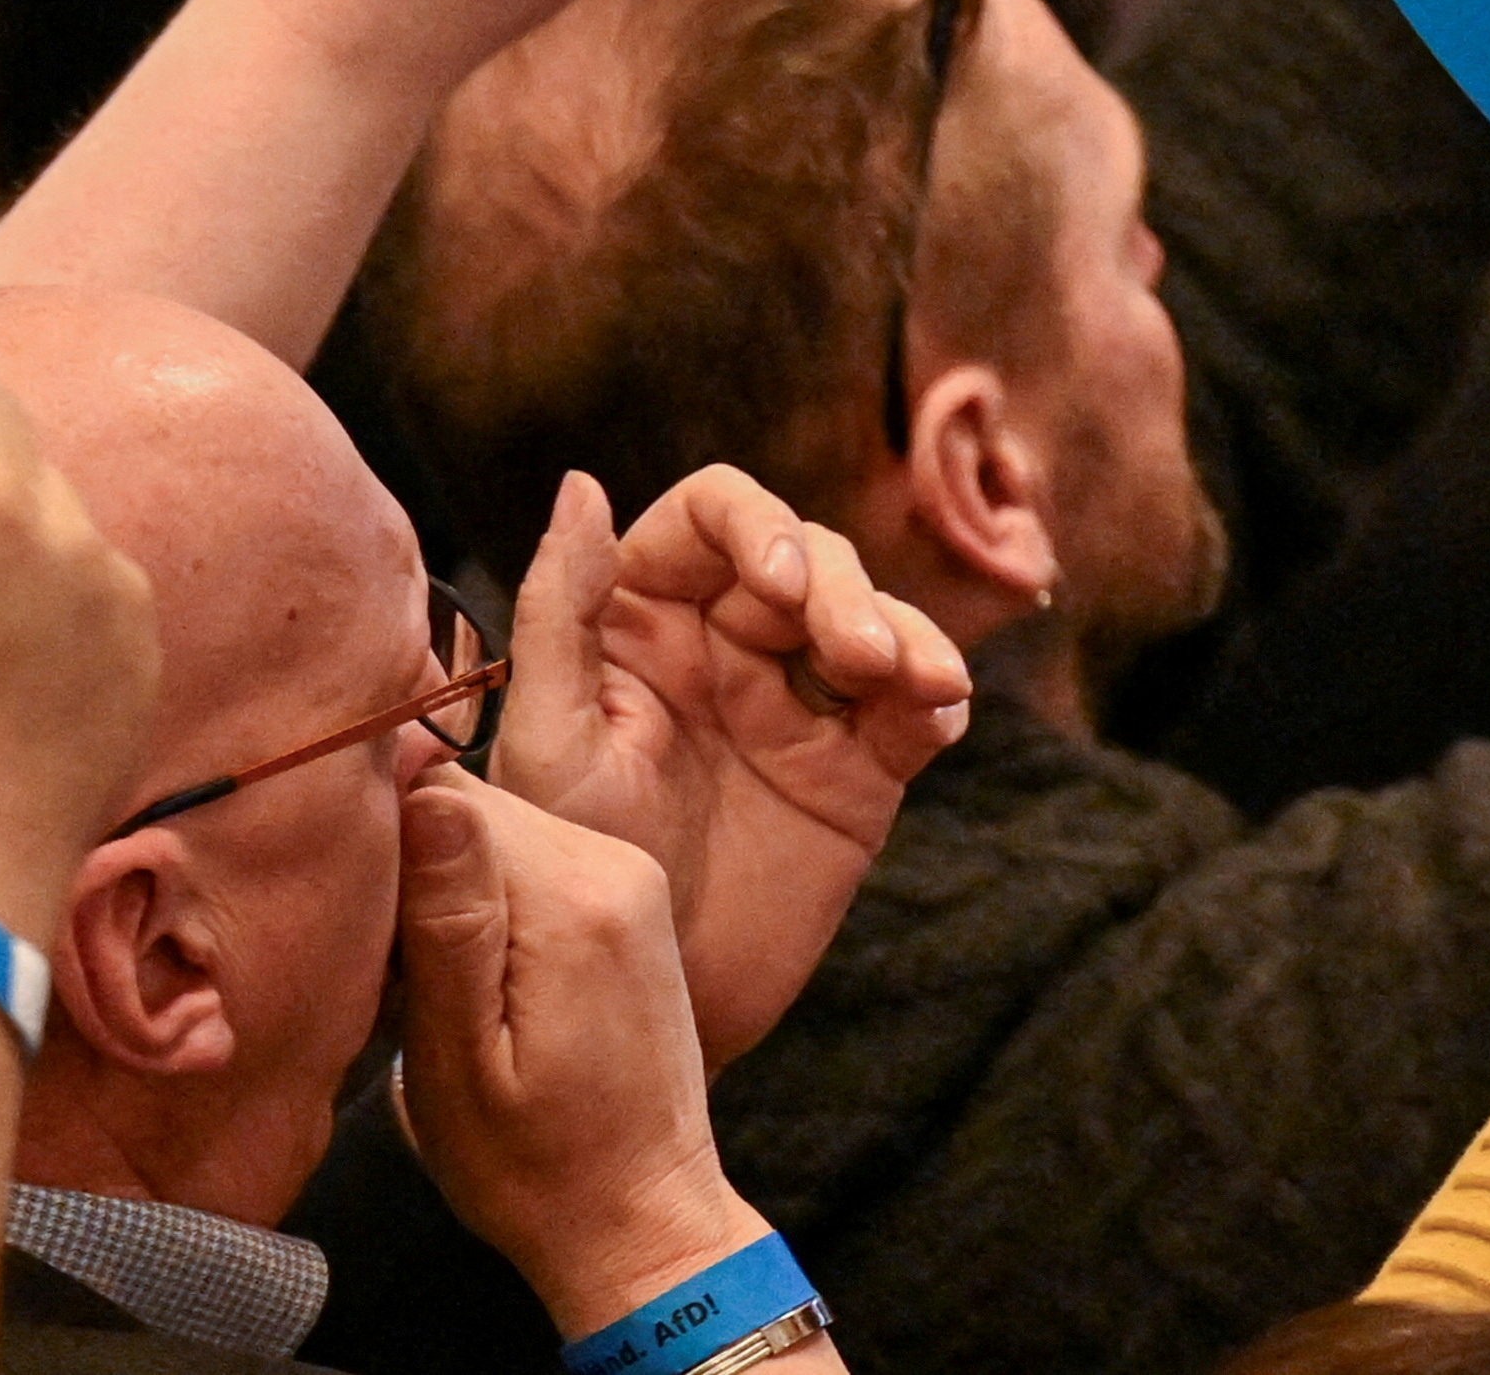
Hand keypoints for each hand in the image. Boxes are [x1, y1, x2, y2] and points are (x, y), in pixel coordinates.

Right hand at [396, 774, 763, 1336]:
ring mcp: (629, 874)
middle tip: (388, 976)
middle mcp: (615, 861)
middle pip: (471, 806)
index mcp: (575, 897)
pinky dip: (484, 903)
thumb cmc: (535, 1168)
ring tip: (427, 986)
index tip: (361, 940)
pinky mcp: (628, 897)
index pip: (442, 797)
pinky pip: (530, 860)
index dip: (379, 853)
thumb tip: (423, 790)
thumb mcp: (460, 1064)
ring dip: (443, 889)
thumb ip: (446, 923)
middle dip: (409, 870)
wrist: (642, 1214)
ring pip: (495, 830)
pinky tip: (470, 980)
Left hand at [493, 466, 971, 1061]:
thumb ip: (559, 617)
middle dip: (844, 592)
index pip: (712, 518)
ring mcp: (801, 704)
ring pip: (874, 618)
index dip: (757, 526)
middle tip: (857, 660)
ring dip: (904, 634)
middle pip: (809, 558)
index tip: (779, 588)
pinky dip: (939, 696)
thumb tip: (582, 484)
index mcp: (644, 620)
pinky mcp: (861, 767)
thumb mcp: (549, 747)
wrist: (640, 1007)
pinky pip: (917, 708)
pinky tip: (940, 713)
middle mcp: (727, 645)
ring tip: (915, 686)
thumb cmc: (570, 877)